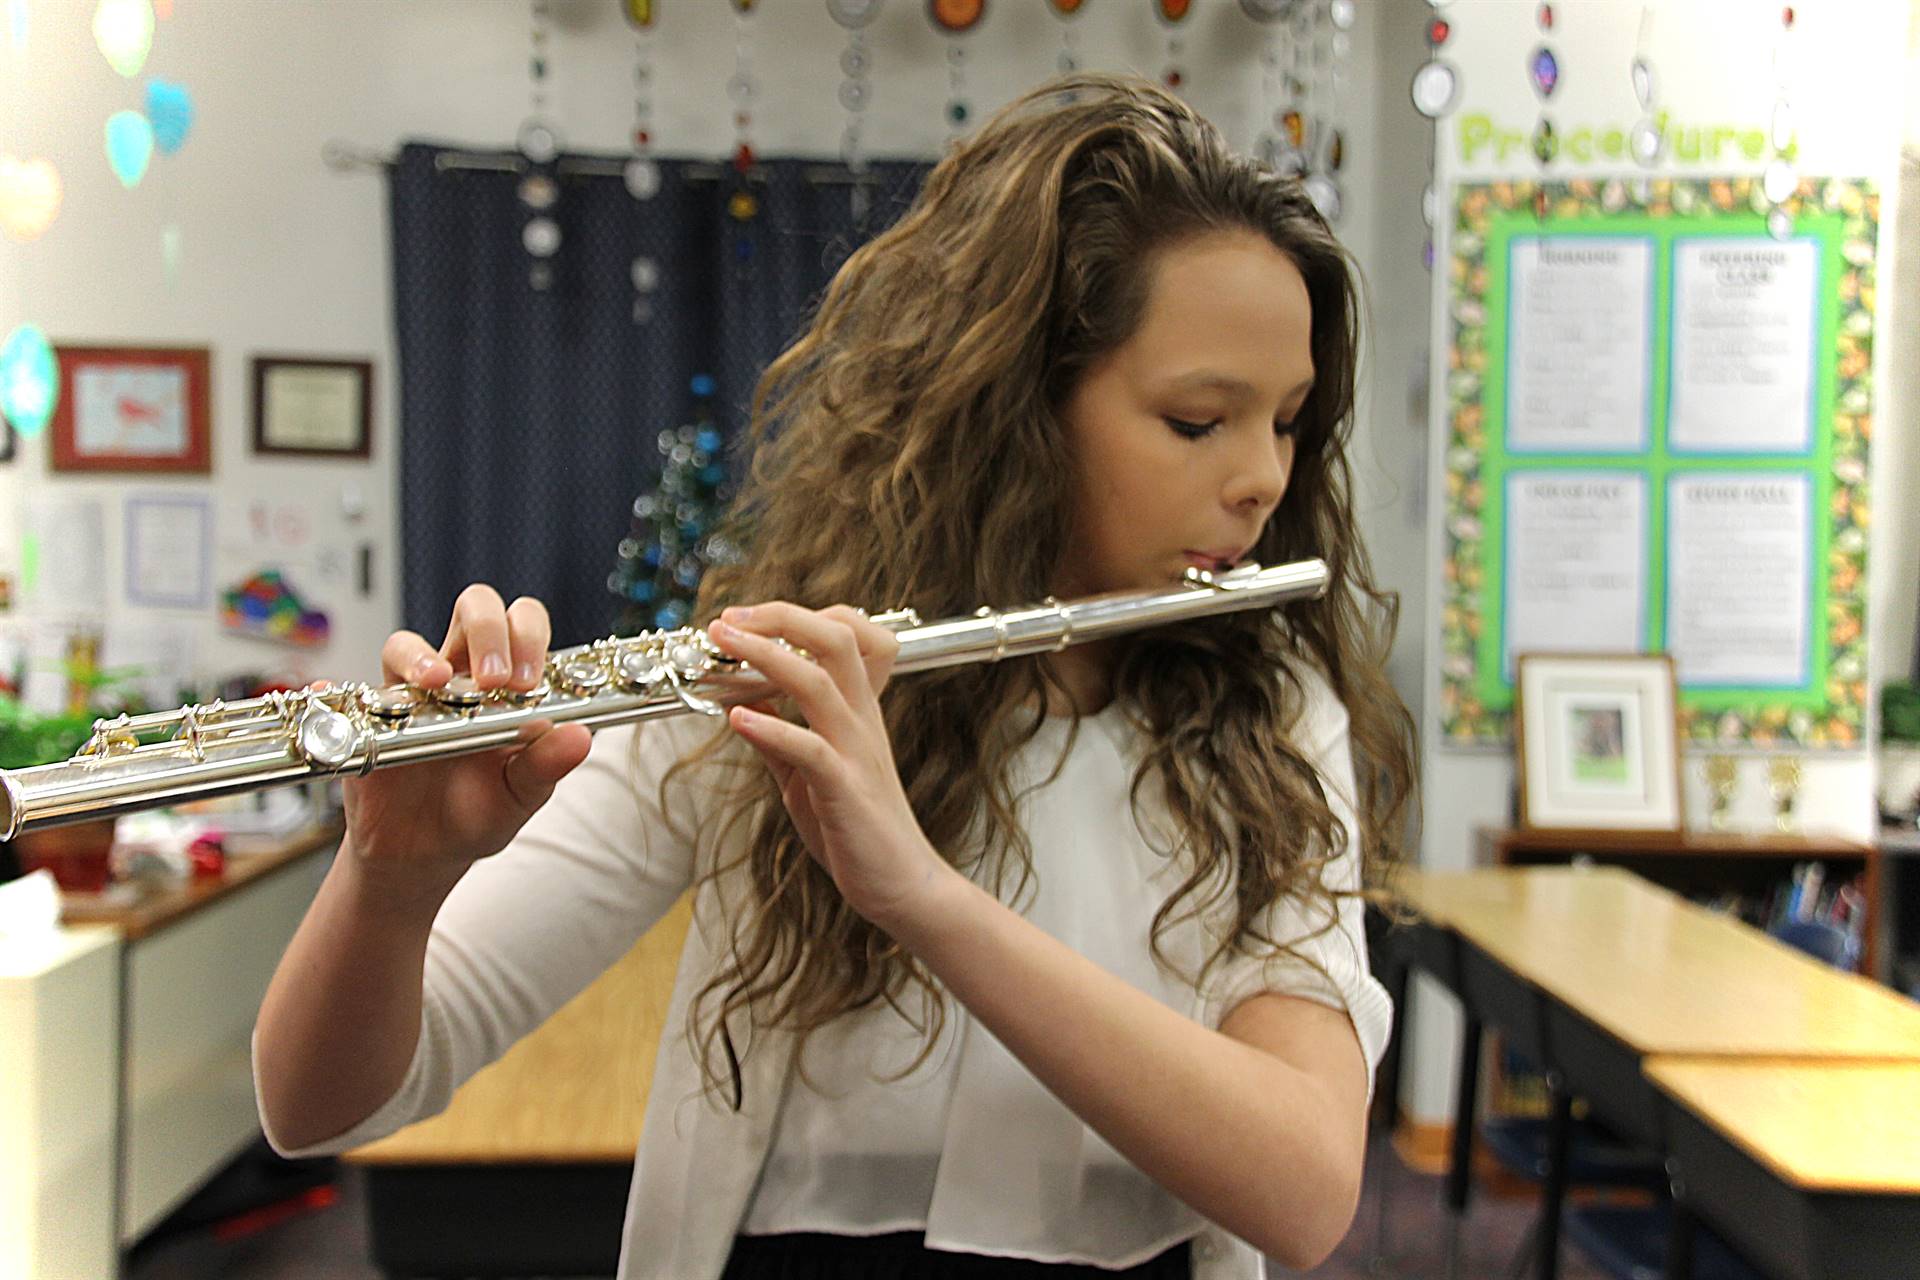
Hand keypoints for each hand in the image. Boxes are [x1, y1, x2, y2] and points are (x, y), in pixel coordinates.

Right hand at [342, 584, 590, 883]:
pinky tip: (342, 698)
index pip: (523, 626)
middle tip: (497, 680)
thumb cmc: (477, 814)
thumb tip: (580, 738)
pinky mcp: (370, 721)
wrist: (424, 855)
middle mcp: (461, 678)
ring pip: (406, 645)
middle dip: (488, 628)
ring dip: (420, 656)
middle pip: (472, 610)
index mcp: (507, 687)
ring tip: (438, 683)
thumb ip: (547, 766)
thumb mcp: (521, 796)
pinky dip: (339, 692)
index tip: (529, 680)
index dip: (528, 636)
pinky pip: (346, 694)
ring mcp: (411, 695)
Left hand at [707, 602, 952, 929]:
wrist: (899, 884)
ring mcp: (856, 751)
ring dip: (766, 656)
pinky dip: (772, 729)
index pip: (845, 634)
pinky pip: (811, 749)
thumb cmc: (855, 828)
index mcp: (857, 709)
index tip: (744, 618)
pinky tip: (736, 719)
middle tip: (729, 618)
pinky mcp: (846, 789)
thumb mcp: (806, 773)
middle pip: (836, 639)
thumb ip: (779, 736)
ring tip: (723, 644)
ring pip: (820, 682)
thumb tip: (742, 703)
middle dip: (781, 617)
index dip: (794, 616)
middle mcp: (861, 719)